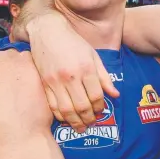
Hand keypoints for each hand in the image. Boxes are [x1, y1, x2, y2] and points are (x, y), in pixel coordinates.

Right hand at [28, 14, 118, 132]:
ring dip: (75, 122)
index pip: (96, 95)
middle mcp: (71, 76)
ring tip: (81, 126)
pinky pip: (52, 105)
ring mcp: (55, 81)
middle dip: (89, 118)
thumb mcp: (94, 57)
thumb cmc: (74, 43)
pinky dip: (60, 115)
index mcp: (86, 69)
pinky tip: (67, 118)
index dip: (100, 107)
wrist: (48, 31)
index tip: (101, 110)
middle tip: (92, 123)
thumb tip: (115, 95)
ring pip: (66, 109)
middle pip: (82, 106)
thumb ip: (105, 77)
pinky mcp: (44, 83)